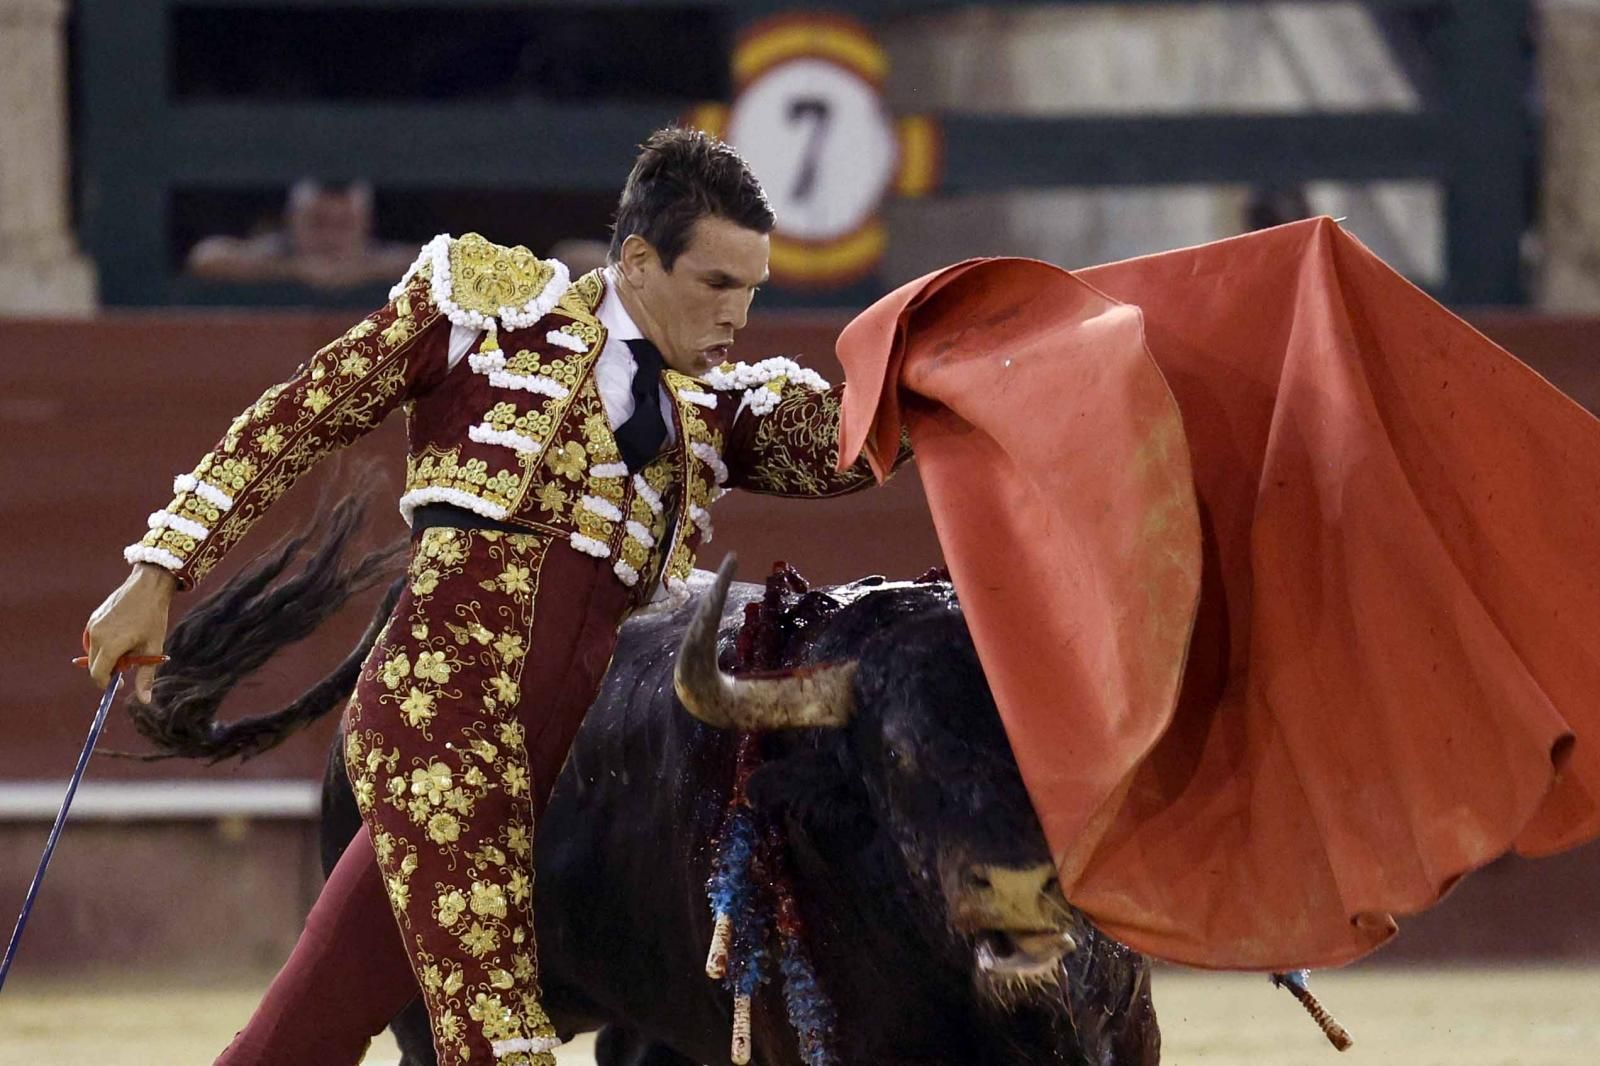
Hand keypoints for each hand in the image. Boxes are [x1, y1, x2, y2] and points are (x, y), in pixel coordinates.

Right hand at [84, 564, 175, 698]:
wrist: (148, 586)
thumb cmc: (153, 617)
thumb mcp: (153, 647)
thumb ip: (146, 676)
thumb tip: (144, 701)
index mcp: (110, 645)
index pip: (98, 675)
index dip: (107, 684)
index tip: (120, 683)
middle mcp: (96, 636)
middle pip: (94, 665)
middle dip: (109, 669)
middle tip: (130, 660)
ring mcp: (92, 626)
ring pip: (94, 653)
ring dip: (107, 656)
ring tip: (129, 644)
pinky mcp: (93, 619)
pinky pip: (94, 640)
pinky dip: (105, 644)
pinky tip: (123, 634)